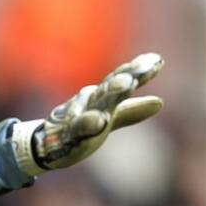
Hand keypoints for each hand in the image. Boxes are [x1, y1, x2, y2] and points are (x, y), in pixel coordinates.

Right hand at [12, 53, 163, 174]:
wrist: (46, 145)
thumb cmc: (78, 129)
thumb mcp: (107, 119)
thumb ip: (131, 111)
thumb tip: (159, 103)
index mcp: (101, 98)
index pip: (120, 80)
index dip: (138, 71)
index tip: (157, 60)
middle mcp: (90, 102)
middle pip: (110, 86)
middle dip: (126, 75)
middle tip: (146, 65)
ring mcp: (77, 116)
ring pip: (95, 101)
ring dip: (110, 92)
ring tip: (126, 83)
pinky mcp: (67, 133)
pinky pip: (78, 127)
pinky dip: (87, 122)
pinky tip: (99, 120)